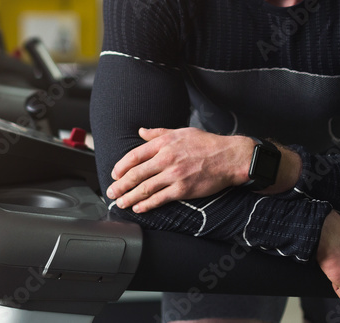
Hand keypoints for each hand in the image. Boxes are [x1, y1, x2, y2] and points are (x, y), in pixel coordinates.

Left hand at [105, 127, 249, 212]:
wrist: (228, 157)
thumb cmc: (206, 143)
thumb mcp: (180, 132)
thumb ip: (158, 133)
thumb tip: (141, 131)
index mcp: (163, 144)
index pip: (134, 156)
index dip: (121, 166)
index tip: (114, 174)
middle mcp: (165, 159)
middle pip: (135, 174)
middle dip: (120, 185)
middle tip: (111, 192)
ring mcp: (173, 175)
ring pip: (144, 188)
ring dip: (129, 197)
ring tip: (120, 202)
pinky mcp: (182, 189)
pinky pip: (159, 199)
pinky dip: (146, 205)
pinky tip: (138, 208)